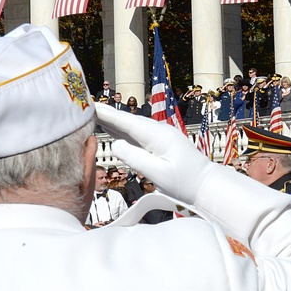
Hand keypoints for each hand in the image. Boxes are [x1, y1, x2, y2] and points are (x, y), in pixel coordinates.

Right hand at [96, 104, 212, 206]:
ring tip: (93, 115)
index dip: (108, 114)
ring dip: (114, 121)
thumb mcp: (158, 174)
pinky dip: (123, 130)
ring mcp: (161, 137)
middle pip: (128, 121)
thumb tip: (116, 144)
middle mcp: (159, 132)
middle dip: (107, 114)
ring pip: (132, 126)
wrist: (206, 185)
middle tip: (84, 108)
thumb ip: (135, 158)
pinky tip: (112, 129)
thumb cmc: (185, 182)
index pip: (128, 122)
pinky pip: (138, 134)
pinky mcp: (161, 144)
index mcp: (158, 136)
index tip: (90, 105)